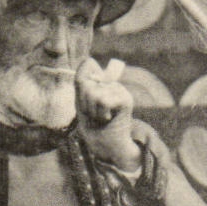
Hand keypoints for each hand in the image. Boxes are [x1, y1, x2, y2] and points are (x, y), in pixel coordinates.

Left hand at [75, 57, 141, 172]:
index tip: (85, 103)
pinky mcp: (126, 99)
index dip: (80, 89)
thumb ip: (82, 80)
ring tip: (101, 118)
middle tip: (94, 114)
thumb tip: (90, 60)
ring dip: (93, 111)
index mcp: (100, 81)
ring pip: (95, 94)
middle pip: (86, 85)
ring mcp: (119, 90)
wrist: (105, 144)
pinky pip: (104, 101)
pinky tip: (108, 119)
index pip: (85, 68)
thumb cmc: (92, 124)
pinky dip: (102, 114)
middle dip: (85, 103)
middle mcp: (110, 82)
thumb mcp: (80, 100)